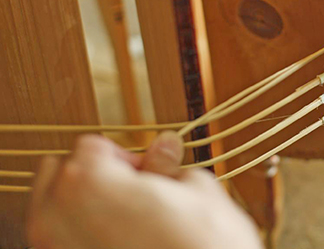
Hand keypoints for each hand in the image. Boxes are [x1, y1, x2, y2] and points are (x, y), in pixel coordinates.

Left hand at [27, 133, 261, 248]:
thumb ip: (168, 166)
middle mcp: (58, 217)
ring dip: (85, 208)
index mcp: (89, 183)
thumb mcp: (197, 191)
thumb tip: (165, 147)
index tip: (146, 170)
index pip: (90, 146)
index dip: (124, 154)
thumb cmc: (206, 248)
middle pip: (62, 175)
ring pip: (55, 212)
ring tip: (128, 222)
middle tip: (137, 193)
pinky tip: (120, 243)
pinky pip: (63, 242)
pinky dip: (84, 237)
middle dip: (97, 177)